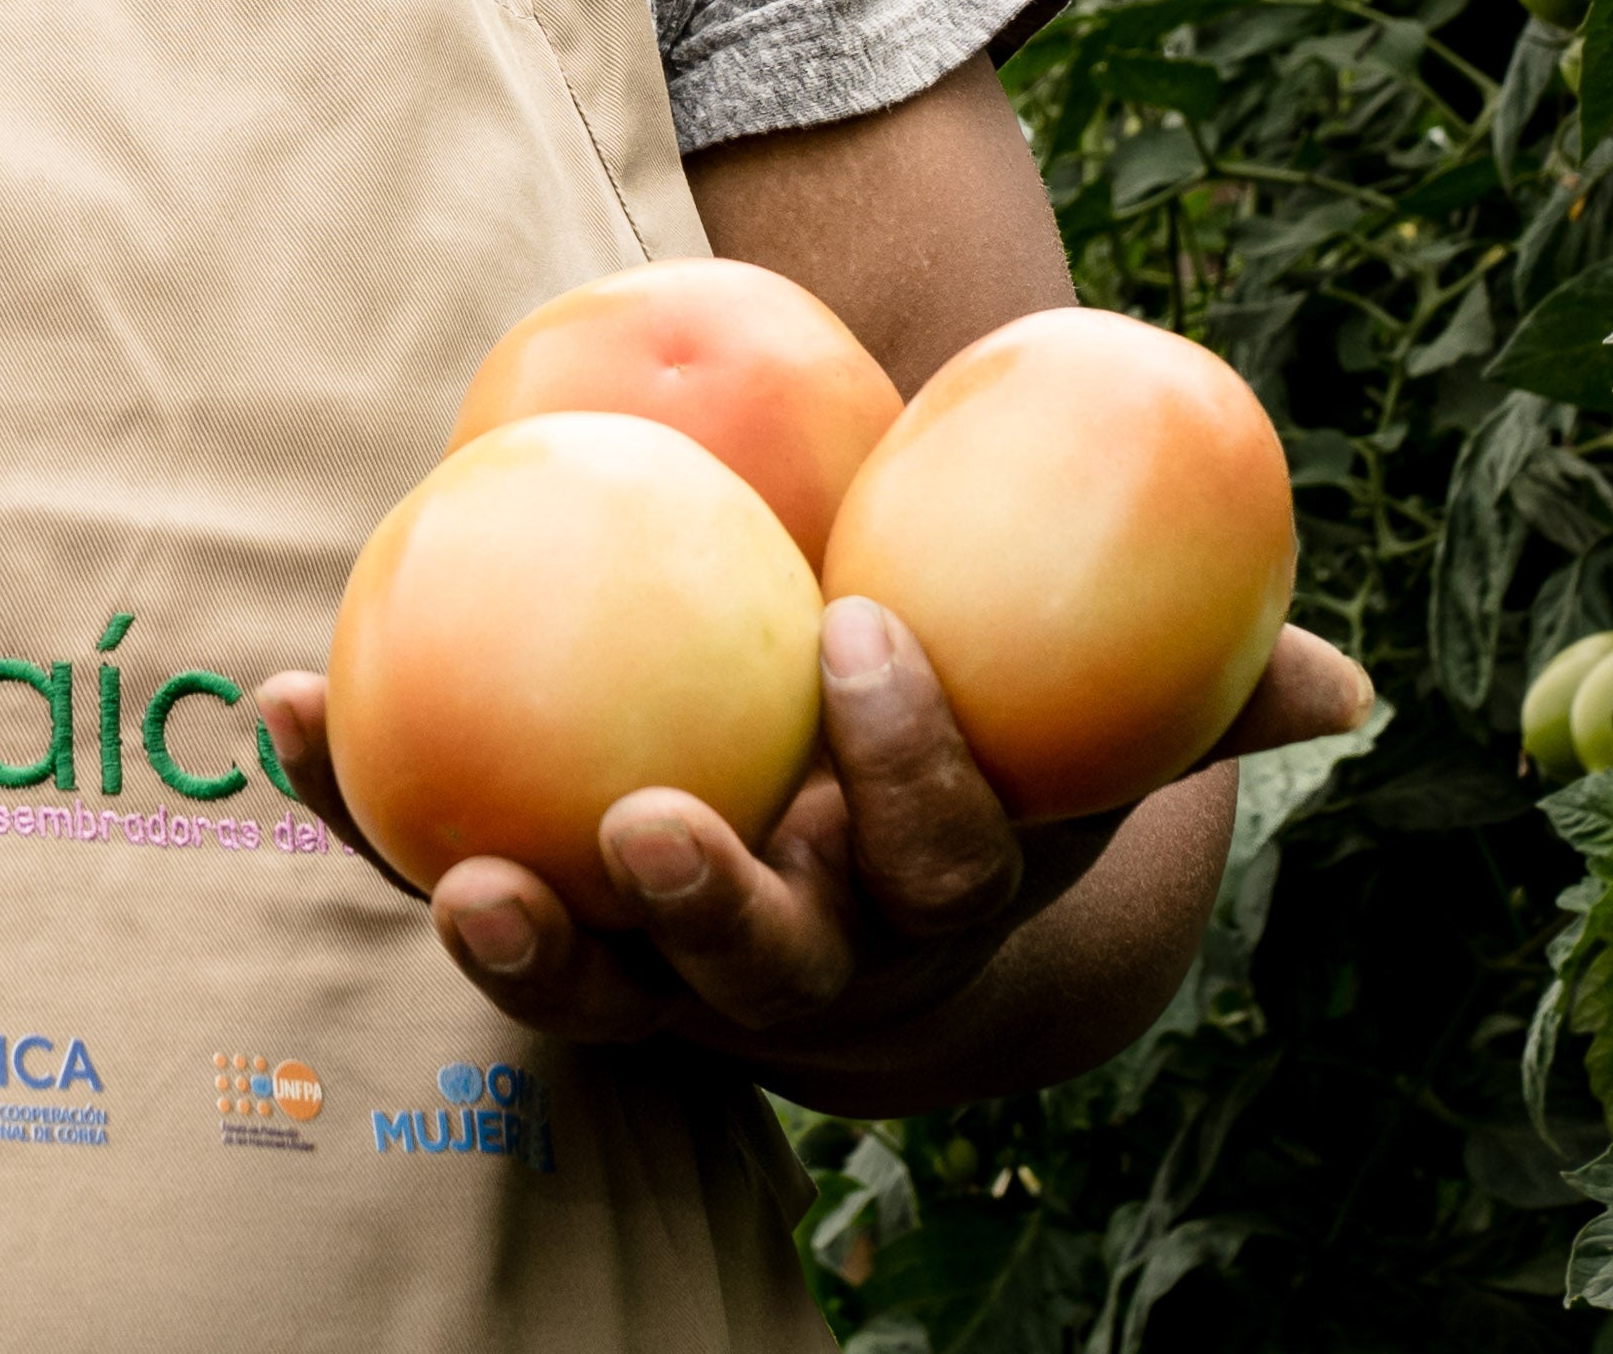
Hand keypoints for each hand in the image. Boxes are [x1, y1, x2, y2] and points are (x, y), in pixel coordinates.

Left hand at [254, 603, 1372, 1086]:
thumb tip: (1343, 686)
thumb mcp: (1089, 728)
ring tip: (450, 868)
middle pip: (752, 969)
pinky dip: (342, 794)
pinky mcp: (517, 917)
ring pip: (576, 976)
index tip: (863, 636)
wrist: (837, 863)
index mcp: (918, 910)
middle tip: (649, 821)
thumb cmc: (977, 752)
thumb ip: (1200, 697)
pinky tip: (269, 704)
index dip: (904, 763)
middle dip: (708, 912)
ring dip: (510, 933)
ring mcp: (642, 970)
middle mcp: (782, 976)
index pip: (929, 856)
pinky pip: (415, 855)